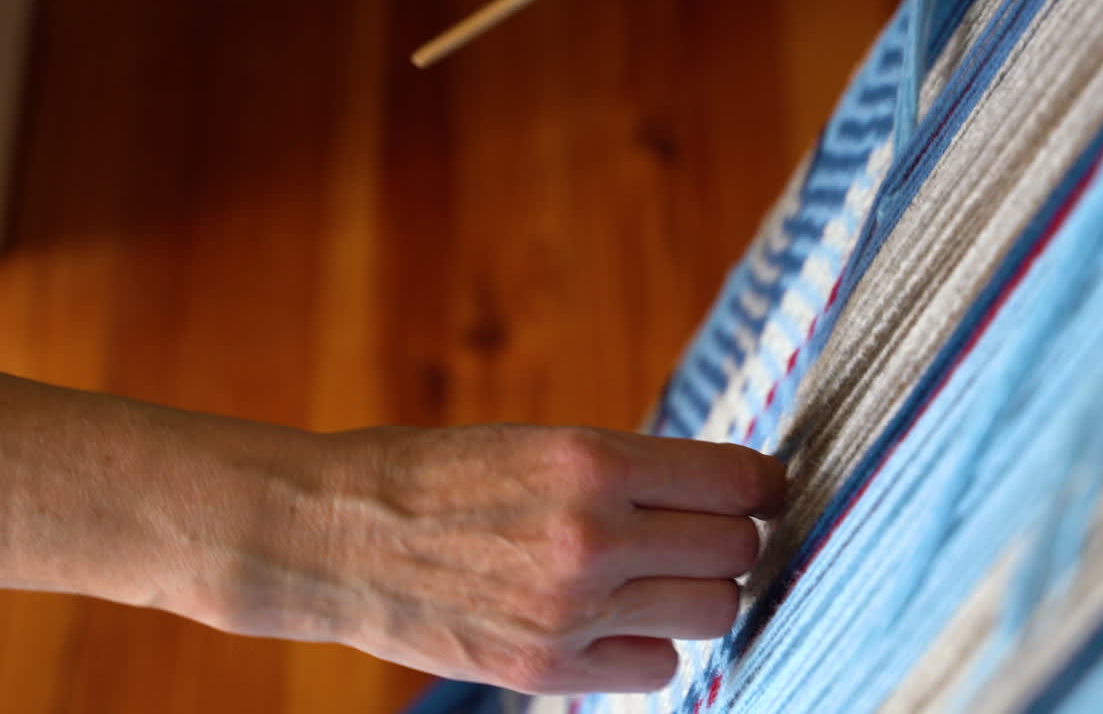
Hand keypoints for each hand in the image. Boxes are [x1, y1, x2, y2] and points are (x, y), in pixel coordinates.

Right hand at [207, 425, 786, 694]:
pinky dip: (651, 644)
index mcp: (594, 459)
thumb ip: (632, 469)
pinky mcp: (546, 668)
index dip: (763, 485)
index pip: (740, 480)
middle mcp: (593, 534)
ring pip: (714, 611)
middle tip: (699, 533)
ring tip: (655, 577)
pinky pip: (661, 666)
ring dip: (698, 593)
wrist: (334, 535)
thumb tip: (725, 493)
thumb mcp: (540, 441)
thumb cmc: (439, 473)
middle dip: (729, 539)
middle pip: (737, 550)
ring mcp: (572, 609)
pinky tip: (614, 619)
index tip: (760, 490)